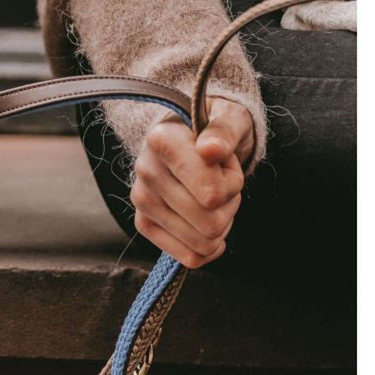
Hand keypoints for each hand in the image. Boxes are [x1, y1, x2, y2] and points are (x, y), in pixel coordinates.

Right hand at [129, 97, 252, 267]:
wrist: (191, 135)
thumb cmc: (215, 127)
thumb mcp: (230, 117)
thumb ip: (225, 130)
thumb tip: (210, 150)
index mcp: (161, 140)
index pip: (211, 193)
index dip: (232, 181)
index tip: (224, 160)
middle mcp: (145, 170)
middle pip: (210, 222)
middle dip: (229, 204)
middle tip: (221, 179)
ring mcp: (142, 200)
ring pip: (203, 243)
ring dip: (220, 222)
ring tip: (211, 193)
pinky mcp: (144, 223)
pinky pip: (190, 257)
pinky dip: (209, 245)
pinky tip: (205, 220)